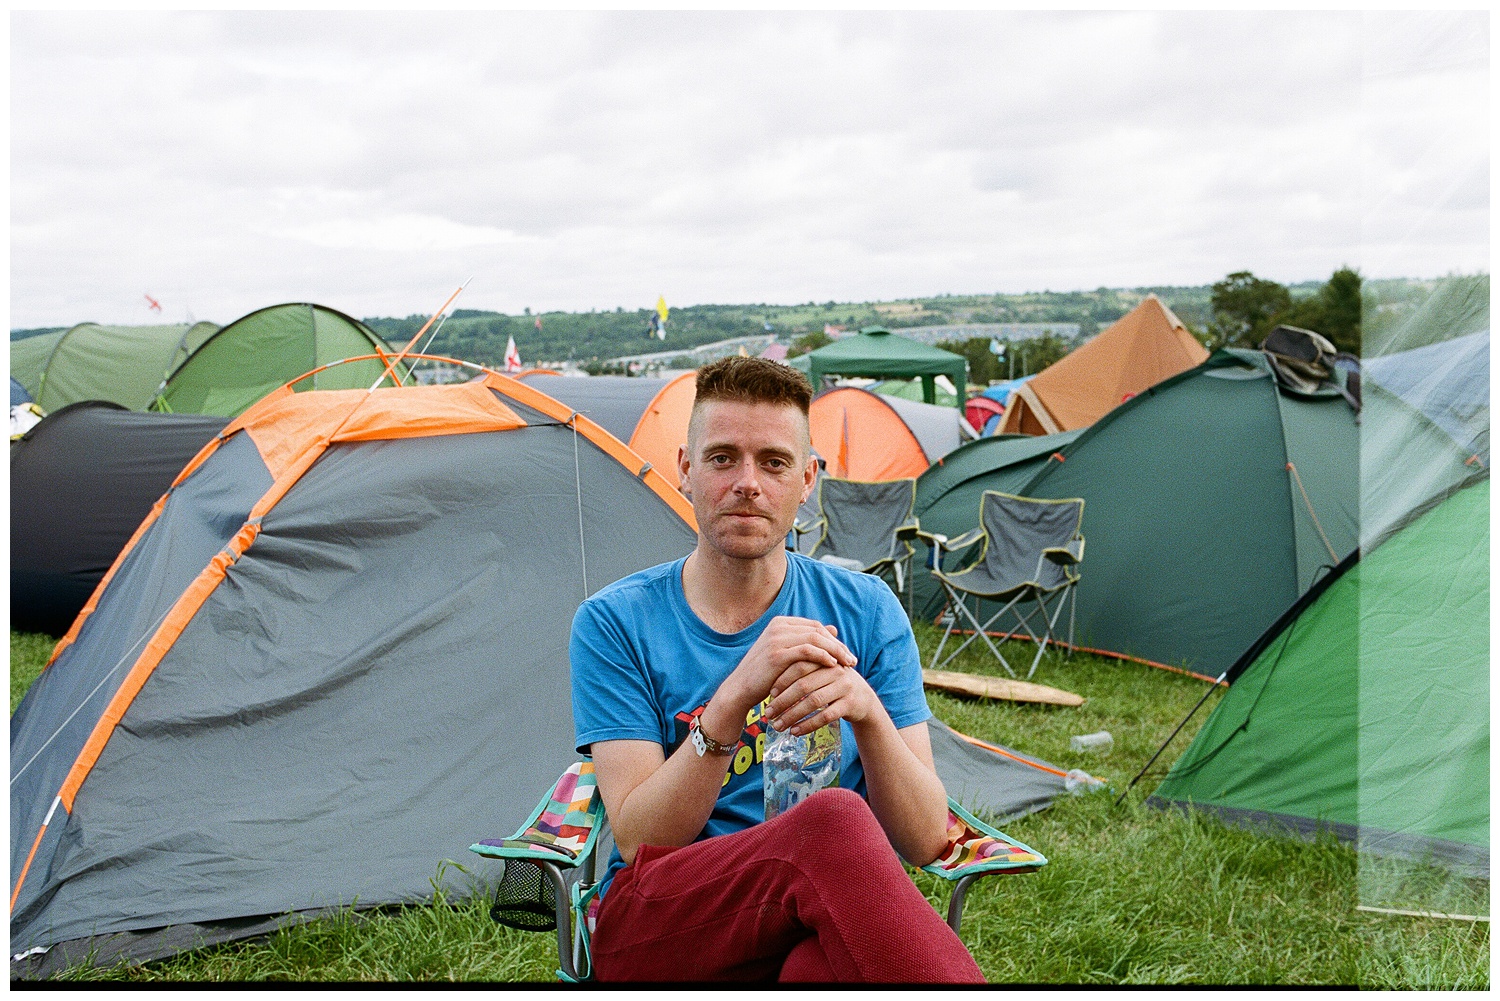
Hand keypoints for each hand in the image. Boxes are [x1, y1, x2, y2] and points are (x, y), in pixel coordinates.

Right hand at [716, 616, 855, 718]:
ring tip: (848, 664)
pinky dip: (823, 656)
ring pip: (815, 638)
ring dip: (835, 651)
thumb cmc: (766, 675)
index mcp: (780, 623)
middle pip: (817, 630)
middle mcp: (778, 626)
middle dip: (838, 645)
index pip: (814, 626)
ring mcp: (776, 638)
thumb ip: (808, 642)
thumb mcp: (788, 655)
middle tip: (852, 660)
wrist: (741, 688)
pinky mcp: (777, 652)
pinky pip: (807, 650)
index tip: (846, 653)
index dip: (833, 639)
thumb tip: (834, 629)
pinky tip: (833, 666)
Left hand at [765, 662, 883, 735]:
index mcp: (826, 658)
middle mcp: (836, 670)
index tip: (769, 694)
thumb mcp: (821, 671)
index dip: (782, 680)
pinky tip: (795, 732)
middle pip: (804, 685)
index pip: (800, 666)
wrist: (864, 699)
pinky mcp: (850, 704)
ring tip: (778, 726)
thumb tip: (767, 673)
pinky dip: (808, 724)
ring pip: (813, 701)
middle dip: (783, 700)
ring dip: (792, 715)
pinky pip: (826, 716)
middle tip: (768, 713)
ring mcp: (844, 687)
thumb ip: (802, 667)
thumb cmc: (833, 684)